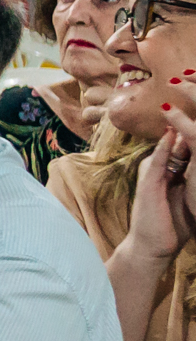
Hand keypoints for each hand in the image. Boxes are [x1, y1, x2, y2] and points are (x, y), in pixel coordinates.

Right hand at [126, 103, 193, 263]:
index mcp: (170, 167)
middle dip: (187, 117)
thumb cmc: (172, 225)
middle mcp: (160, 164)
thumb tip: (190, 158)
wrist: (152, 247)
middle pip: (178, 135)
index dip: (193, 124)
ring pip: (170, 142)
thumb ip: (189, 178)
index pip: (185, 139)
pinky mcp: (149, 181)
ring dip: (179, 124)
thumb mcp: (188, 196)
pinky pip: (160, 159)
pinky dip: (167, 145)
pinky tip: (174, 132)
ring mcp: (153, 171)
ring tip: (182, 106)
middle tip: (192, 93)